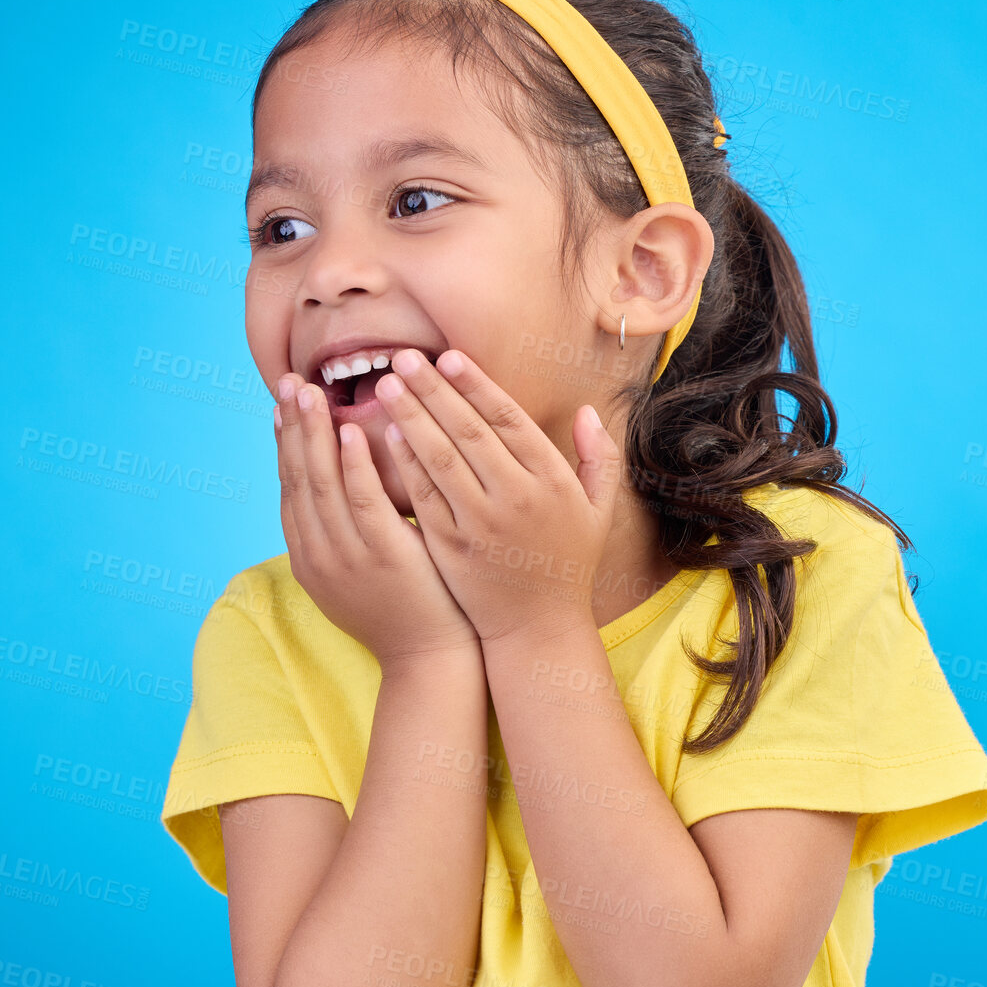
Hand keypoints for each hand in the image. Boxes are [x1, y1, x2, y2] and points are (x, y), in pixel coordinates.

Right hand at [273, 373, 480, 669]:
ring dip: (313, 434)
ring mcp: (347, 557)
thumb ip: (347, 530)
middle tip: (289, 383)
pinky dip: (352, 464)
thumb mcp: (361, 569)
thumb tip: (342, 485)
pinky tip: (348, 432)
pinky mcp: (383, 556)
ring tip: (311, 394)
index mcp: (309, 556)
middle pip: (296, 478)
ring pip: (321, 483)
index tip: (282, 405)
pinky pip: (362, 501)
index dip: (283, 443)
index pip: (288, 488)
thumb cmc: (408, 608)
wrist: (430, 659)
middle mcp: (318, 555)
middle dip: (291, 427)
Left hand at [372, 349, 622, 644]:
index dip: (477, 385)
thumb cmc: (567, 565)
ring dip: (411, 418)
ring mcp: (481, 525)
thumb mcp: (598, 511)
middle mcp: (516, 499)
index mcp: (552, 482)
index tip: (449, 356)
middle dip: (433, 390)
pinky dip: (405, 465)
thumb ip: (599, 458)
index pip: (509, 420)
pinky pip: (423, 498)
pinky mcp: (451, 548)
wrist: (538, 631)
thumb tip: (587, 411)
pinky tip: (387, 437)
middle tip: (404, 357)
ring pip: (440, 460)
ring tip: (388, 386)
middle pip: (468, 431)